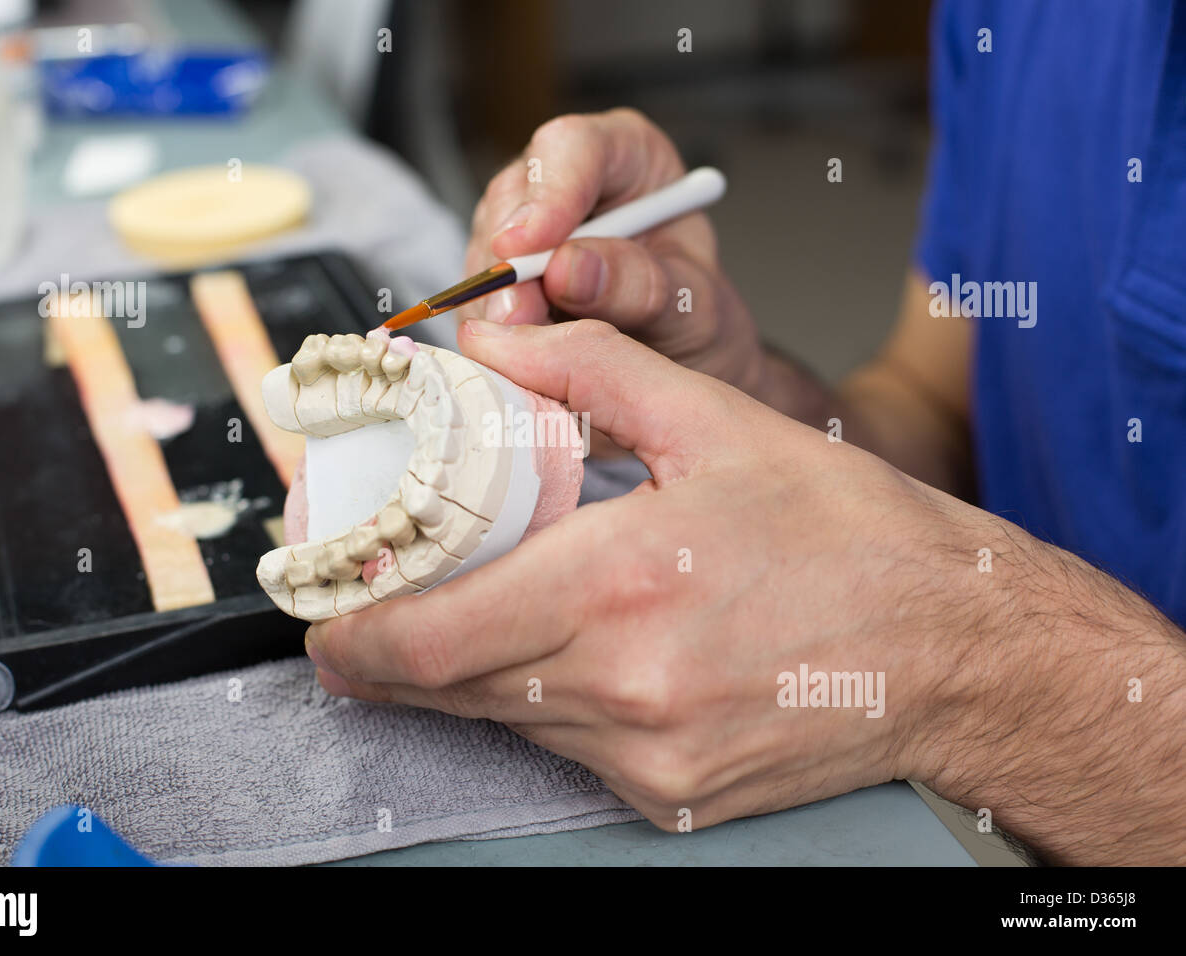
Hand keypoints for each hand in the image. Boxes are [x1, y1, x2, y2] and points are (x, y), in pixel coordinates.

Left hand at [304, 318, 997, 829]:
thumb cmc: (850, 538)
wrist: (954, 651)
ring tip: (480, 616)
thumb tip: (499, 338)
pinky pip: (568, 754)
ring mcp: (648, 758)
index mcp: (620, 584)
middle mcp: (625, 688)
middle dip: (390, 657)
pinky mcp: (672, 798)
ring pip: (504, 722)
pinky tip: (577, 658)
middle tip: (372, 615)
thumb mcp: (717, 422)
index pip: (430, 639)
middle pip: (446, 690)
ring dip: (471, 675)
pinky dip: (545, 705)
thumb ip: (591, 366)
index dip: (352, 638)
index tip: (322, 622)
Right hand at [460, 109, 762, 395]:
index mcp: (627, 156)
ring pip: (484, 247)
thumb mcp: (691, 304)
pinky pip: (478, 293)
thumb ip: (640, 283)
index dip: (548, 193)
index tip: (528, 245)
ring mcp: (525, 226)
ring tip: (527, 347)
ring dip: (498, 302)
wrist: (680, 359)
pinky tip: (517, 354)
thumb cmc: (694, 315)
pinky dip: (492, 327)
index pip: (574, 147)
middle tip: (518, 318)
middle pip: (513, 196)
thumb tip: (567, 269)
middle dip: (511, 263)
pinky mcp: (500, 272)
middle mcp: (568, 180)